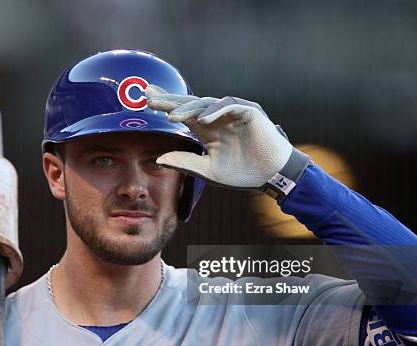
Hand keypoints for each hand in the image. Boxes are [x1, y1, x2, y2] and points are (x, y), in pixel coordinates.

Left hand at [146, 85, 293, 189]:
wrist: (271, 176)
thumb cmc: (241, 173)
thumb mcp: (207, 170)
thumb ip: (184, 163)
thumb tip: (158, 159)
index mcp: (206, 129)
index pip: (181, 113)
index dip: (164, 105)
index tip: (145, 99)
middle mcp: (216, 117)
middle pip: (189, 104)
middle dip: (169, 100)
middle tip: (148, 97)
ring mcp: (232, 112)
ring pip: (206, 103)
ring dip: (188, 109)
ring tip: (172, 118)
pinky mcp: (248, 111)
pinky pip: (229, 106)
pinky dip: (215, 111)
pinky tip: (201, 120)